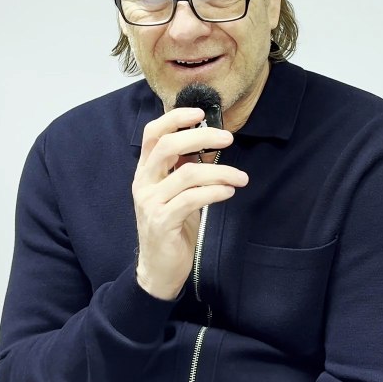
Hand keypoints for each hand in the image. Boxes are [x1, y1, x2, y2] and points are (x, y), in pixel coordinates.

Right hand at [132, 107, 248, 298]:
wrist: (159, 268)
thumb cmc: (172, 226)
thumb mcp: (174, 192)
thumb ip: (183, 168)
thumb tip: (209, 143)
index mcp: (145, 171)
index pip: (152, 134)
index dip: (175, 118)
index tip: (200, 113)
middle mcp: (143, 183)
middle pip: (169, 146)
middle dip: (201, 137)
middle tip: (228, 139)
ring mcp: (150, 202)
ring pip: (187, 174)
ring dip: (220, 172)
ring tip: (239, 177)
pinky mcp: (162, 221)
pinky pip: (193, 199)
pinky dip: (215, 192)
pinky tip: (229, 192)